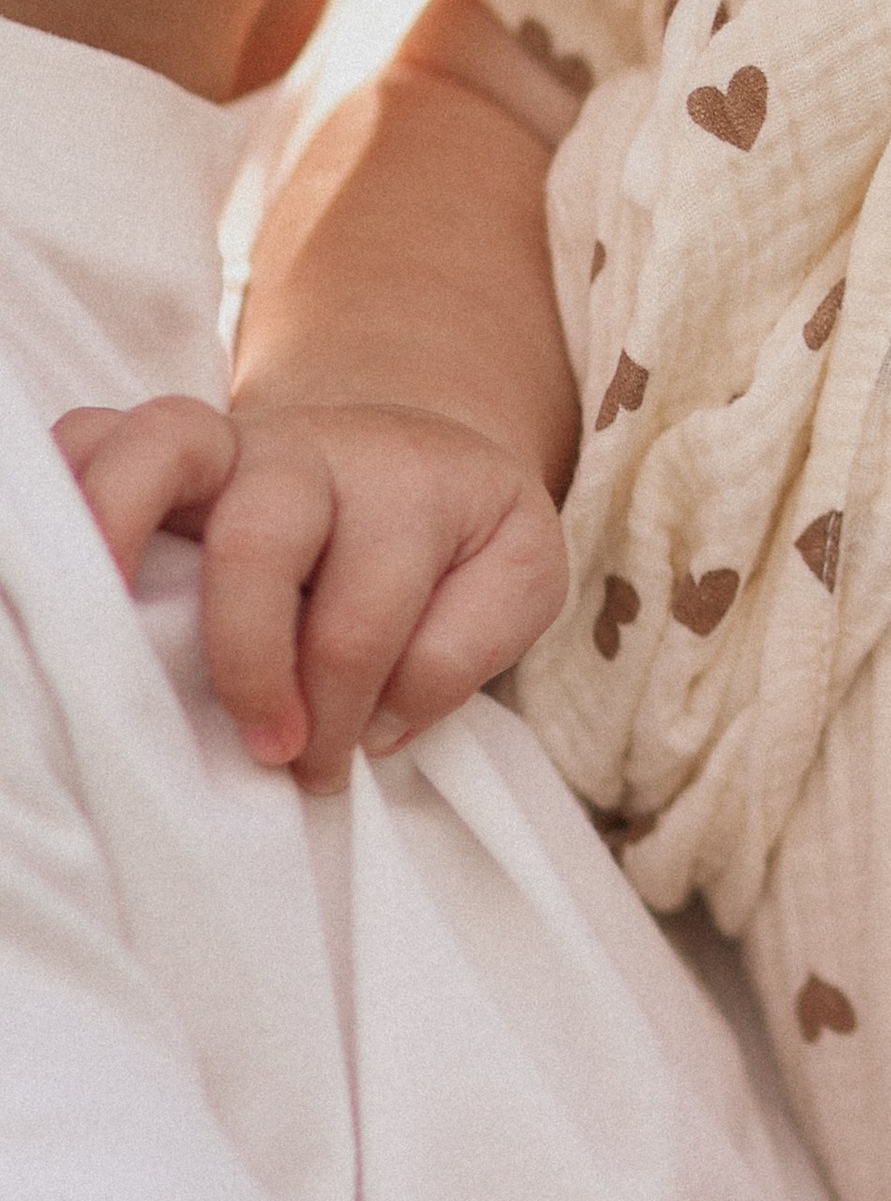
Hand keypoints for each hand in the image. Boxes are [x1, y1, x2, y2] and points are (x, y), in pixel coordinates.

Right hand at [54, 391, 567, 789]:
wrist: (420, 450)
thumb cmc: (459, 539)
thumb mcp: (519, 582)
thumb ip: (466, 650)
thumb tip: (373, 721)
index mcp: (411, 486)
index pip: (369, 615)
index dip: (347, 710)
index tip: (334, 764)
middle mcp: (313, 451)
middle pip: (262, 539)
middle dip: (254, 667)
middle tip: (270, 749)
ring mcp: (232, 439)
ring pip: (165, 447)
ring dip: (123, 538)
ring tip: (106, 634)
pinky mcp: (168, 447)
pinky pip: (95, 436)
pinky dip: (67, 486)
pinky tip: (61, 565)